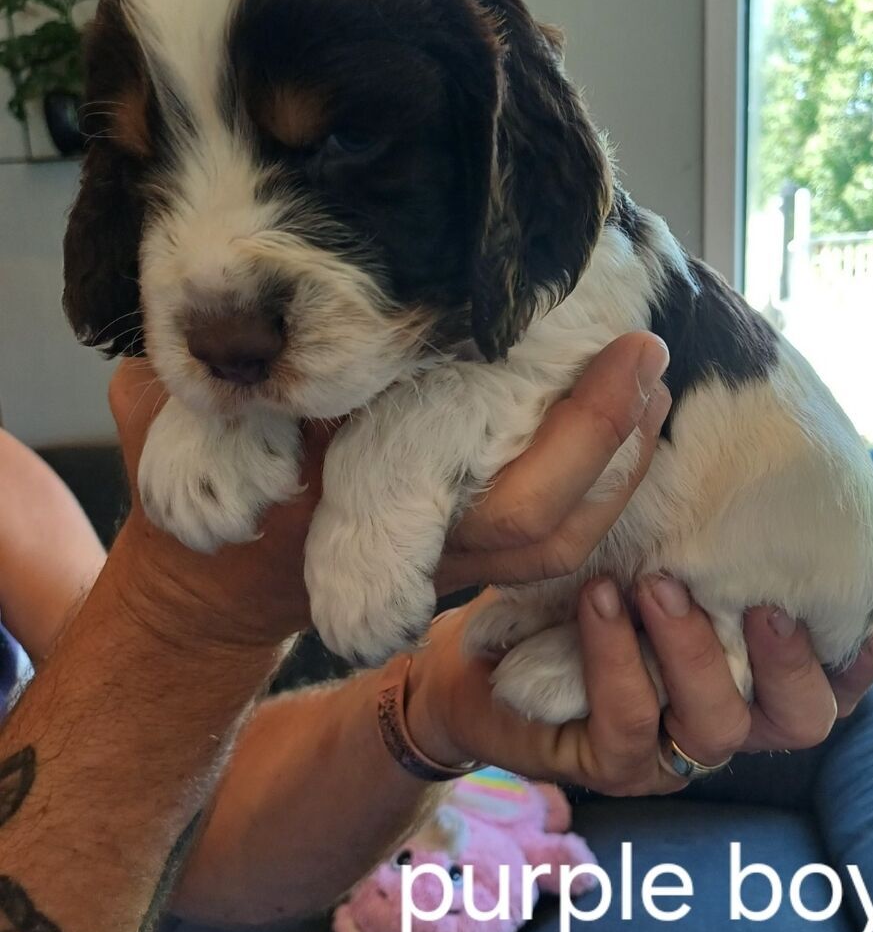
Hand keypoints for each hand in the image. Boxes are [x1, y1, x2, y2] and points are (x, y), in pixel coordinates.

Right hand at [106, 332, 670, 653]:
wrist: (214, 581)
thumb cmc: (202, 489)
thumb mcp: (177, 437)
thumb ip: (176, 397)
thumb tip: (163, 362)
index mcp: (367, 519)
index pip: (490, 503)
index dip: (567, 441)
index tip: (604, 354)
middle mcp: (423, 548)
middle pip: (542, 522)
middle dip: (606, 440)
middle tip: (646, 350)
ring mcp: (451, 556)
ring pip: (561, 539)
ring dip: (619, 462)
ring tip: (650, 380)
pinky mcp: (465, 548)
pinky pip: (551, 532)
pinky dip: (600, 478)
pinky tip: (624, 414)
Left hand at [405, 579, 872, 796]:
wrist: (469, 656)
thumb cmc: (571, 594)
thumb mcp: (643, 556)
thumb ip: (698, 536)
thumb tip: (738, 446)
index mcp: (748, 678)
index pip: (830, 681)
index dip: (853, 653)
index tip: (850, 599)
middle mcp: (721, 722)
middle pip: (802, 721)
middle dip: (792, 661)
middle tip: (761, 599)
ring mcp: (667, 754)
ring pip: (717, 724)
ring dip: (692, 649)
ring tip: (654, 582)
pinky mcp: (607, 766)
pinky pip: (629, 721)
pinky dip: (618, 657)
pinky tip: (600, 600)